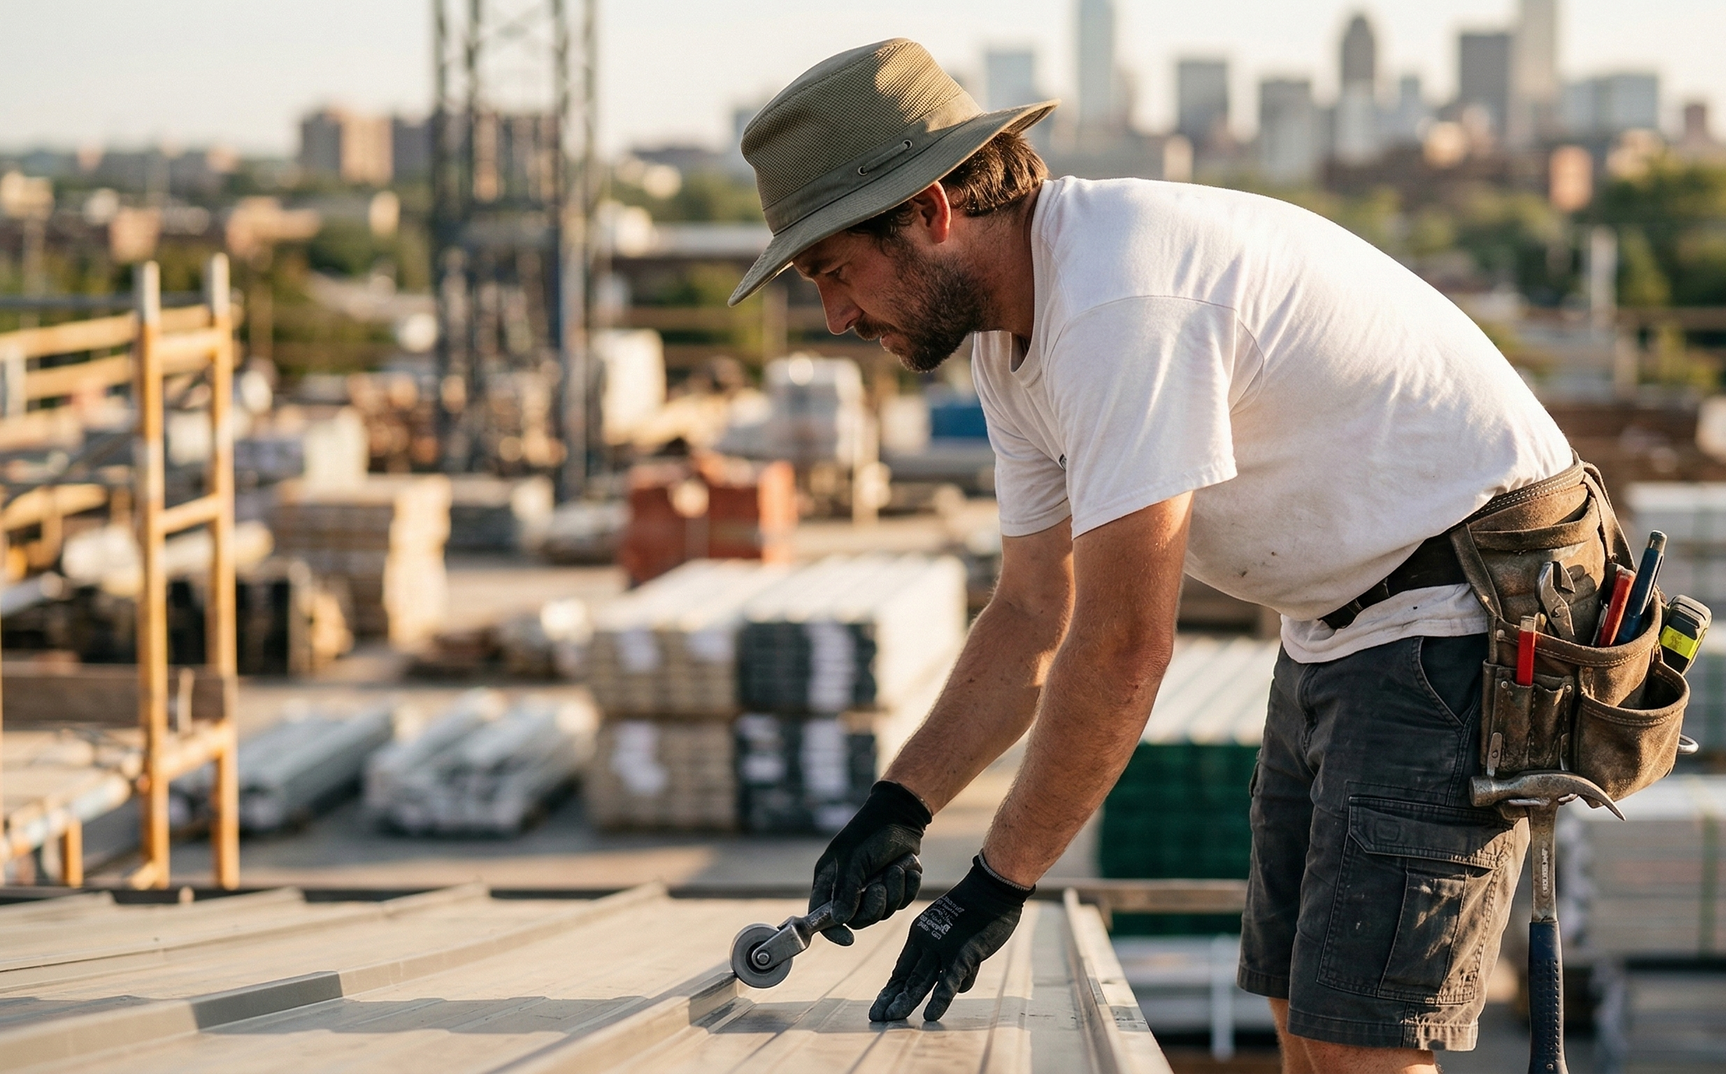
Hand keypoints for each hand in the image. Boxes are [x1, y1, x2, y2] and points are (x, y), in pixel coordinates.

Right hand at [809, 781, 930, 944]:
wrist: (900, 815)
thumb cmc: (869, 832)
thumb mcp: (853, 859)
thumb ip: (846, 890)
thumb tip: (840, 920)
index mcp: (830, 881)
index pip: (823, 915)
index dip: (833, 931)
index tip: (848, 939)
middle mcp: (849, 889)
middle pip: (858, 919)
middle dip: (873, 907)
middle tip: (880, 887)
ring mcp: (872, 889)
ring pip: (882, 912)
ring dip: (893, 893)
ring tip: (896, 870)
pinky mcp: (893, 887)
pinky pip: (901, 902)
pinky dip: (907, 888)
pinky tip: (908, 870)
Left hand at [870, 854, 1033, 1021]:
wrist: (992, 888)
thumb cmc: (977, 909)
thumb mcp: (954, 932)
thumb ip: (953, 959)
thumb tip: (958, 987)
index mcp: (921, 934)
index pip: (902, 969)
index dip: (891, 990)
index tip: (880, 1007)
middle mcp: (927, 942)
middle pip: (906, 977)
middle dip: (891, 1000)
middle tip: (876, 1018)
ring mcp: (944, 948)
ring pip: (920, 980)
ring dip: (906, 1001)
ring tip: (891, 1019)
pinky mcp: (963, 954)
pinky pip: (948, 981)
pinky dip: (939, 1000)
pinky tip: (929, 1015)